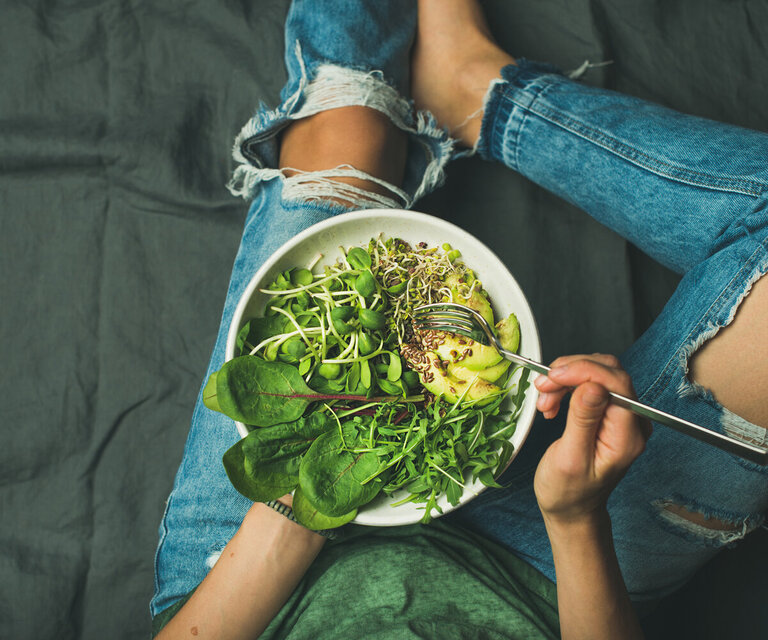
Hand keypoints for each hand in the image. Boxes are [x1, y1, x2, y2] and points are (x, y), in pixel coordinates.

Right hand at [533, 355, 650, 524]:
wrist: (571, 507)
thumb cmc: (569, 491)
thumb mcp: (570, 458)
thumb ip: (583, 420)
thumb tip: (593, 386)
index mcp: (627, 436)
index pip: (616, 383)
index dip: (583, 371)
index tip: (553, 376)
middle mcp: (632, 422)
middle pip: (608, 372)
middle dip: (571, 372)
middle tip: (543, 387)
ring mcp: (621, 415)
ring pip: (597, 373)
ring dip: (565, 378)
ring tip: (545, 400)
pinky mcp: (608, 411)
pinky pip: (590, 383)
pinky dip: (567, 385)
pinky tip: (553, 401)